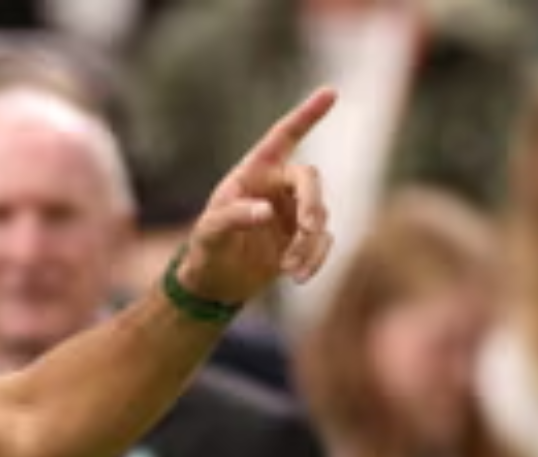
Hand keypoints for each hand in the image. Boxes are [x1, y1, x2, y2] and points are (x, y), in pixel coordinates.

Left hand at [177, 88, 336, 304]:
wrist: (215, 283)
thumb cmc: (207, 247)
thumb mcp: (210, 231)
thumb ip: (233, 216)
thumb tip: (266, 211)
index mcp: (255, 172)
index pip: (284, 136)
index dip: (307, 115)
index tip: (330, 91)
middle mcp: (278, 186)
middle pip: (310, 181)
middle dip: (312, 203)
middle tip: (308, 228)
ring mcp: (294, 212)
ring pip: (320, 216)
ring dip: (308, 243)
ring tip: (288, 269)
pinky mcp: (304, 239)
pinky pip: (323, 242)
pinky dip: (316, 259)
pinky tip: (298, 277)